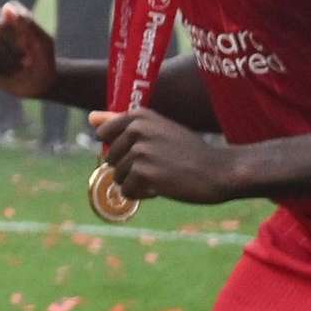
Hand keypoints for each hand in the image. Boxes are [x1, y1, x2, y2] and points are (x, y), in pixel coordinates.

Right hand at [0, 2, 62, 99]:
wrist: (39, 81)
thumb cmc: (44, 60)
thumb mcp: (43, 44)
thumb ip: (28, 24)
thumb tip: (6, 7)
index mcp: (13, 11)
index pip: (1, 25)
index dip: (15, 42)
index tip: (29, 49)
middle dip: (9, 56)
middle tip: (24, 62)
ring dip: (0, 65)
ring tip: (13, 67)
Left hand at [92, 108, 245, 206]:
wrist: (219, 171)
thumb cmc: (188, 151)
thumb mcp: (157, 129)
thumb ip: (121, 122)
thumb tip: (91, 118)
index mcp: (138, 115)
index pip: (103, 134)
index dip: (121, 148)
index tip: (145, 149)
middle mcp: (137, 129)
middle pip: (110, 158)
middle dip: (130, 167)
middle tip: (159, 164)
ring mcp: (140, 151)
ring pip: (118, 177)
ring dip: (138, 182)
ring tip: (163, 175)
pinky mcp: (144, 173)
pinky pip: (127, 191)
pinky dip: (143, 194)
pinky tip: (163, 187)